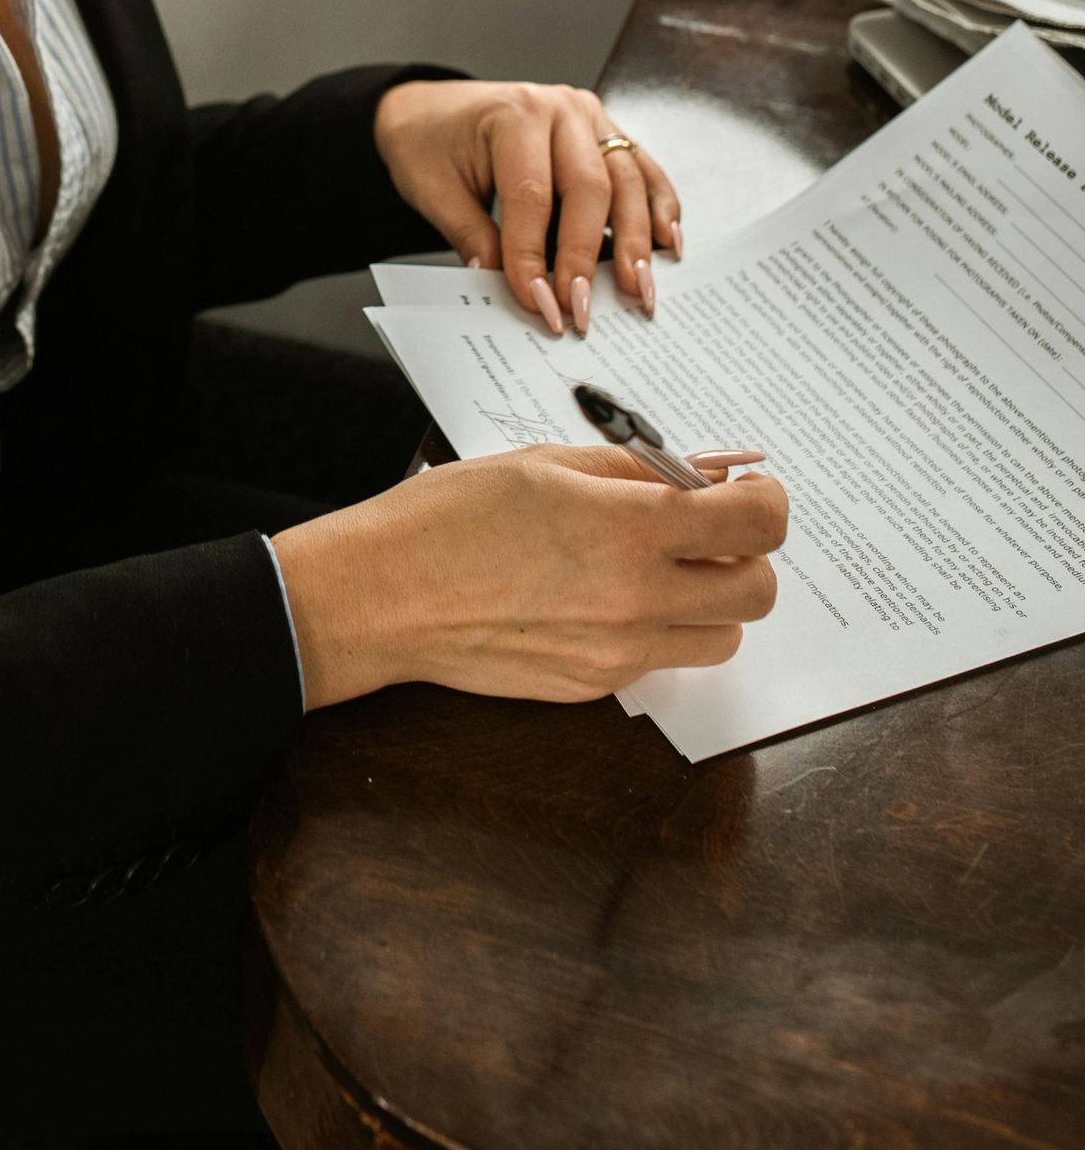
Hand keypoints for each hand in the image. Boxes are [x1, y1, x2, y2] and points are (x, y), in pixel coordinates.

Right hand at [271, 443, 787, 711]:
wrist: (383, 595)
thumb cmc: (448, 517)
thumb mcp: (545, 462)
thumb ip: (634, 469)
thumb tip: (703, 473)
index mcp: (626, 526)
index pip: (757, 525)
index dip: (766, 502)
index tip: (748, 491)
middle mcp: (635, 597)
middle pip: (759, 592)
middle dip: (745, 557)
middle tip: (704, 531)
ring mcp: (618, 652)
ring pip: (721, 638)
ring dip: (708, 601)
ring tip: (654, 569)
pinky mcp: (594, 686)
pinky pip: (660, 660)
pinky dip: (653, 629)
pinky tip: (599, 599)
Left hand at [375, 77, 681, 333]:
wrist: (431, 109)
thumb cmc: (429, 144)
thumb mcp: (433, 190)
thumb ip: (474, 238)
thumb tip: (514, 289)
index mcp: (514, 115)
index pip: (532, 196)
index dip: (536, 257)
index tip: (542, 306)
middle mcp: (560, 109)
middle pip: (590, 187)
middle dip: (589, 256)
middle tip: (587, 310)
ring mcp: (590, 117)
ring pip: (627, 181)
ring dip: (637, 240)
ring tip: (640, 289)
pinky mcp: (606, 132)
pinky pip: (642, 170)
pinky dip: (658, 207)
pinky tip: (667, 245)